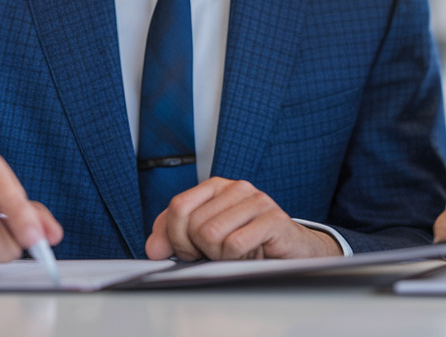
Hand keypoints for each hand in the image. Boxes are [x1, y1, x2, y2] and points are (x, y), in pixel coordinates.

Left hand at [144, 177, 341, 260]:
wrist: (291, 250)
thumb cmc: (247, 243)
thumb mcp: (205, 238)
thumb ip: (174, 237)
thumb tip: (154, 249)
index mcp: (217, 186)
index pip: (178, 206)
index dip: (175, 237)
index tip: (188, 251)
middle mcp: (237, 187)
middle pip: (193, 225)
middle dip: (200, 250)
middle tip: (218, 254)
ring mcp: (257, 201)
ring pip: (211, 235)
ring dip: (220, 256)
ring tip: (237, 253)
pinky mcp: (273, 219)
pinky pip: (235, 245)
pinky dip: (237, 259)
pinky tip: (250, 255)